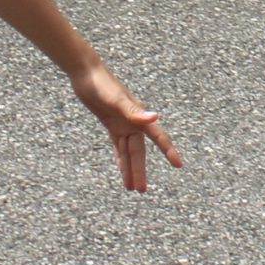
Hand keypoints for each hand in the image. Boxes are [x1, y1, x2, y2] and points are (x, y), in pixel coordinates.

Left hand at [71, 63, 180, 192]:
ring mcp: (122, 124)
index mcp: (139, 117)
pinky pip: (118, 146)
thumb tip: (155, 117)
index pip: (158, 137)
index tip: (179, 165)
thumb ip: (134, 111)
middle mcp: (133, 122)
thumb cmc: (102, 84)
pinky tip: (122, 171)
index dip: (168, 151)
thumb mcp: (116, 100)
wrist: (86, 73)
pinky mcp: (111, 124)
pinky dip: (121, 159)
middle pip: (139, 152)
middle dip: (140, 171)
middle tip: (142, 190)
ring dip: (130, 169)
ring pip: (128, 152)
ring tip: (132, 188)